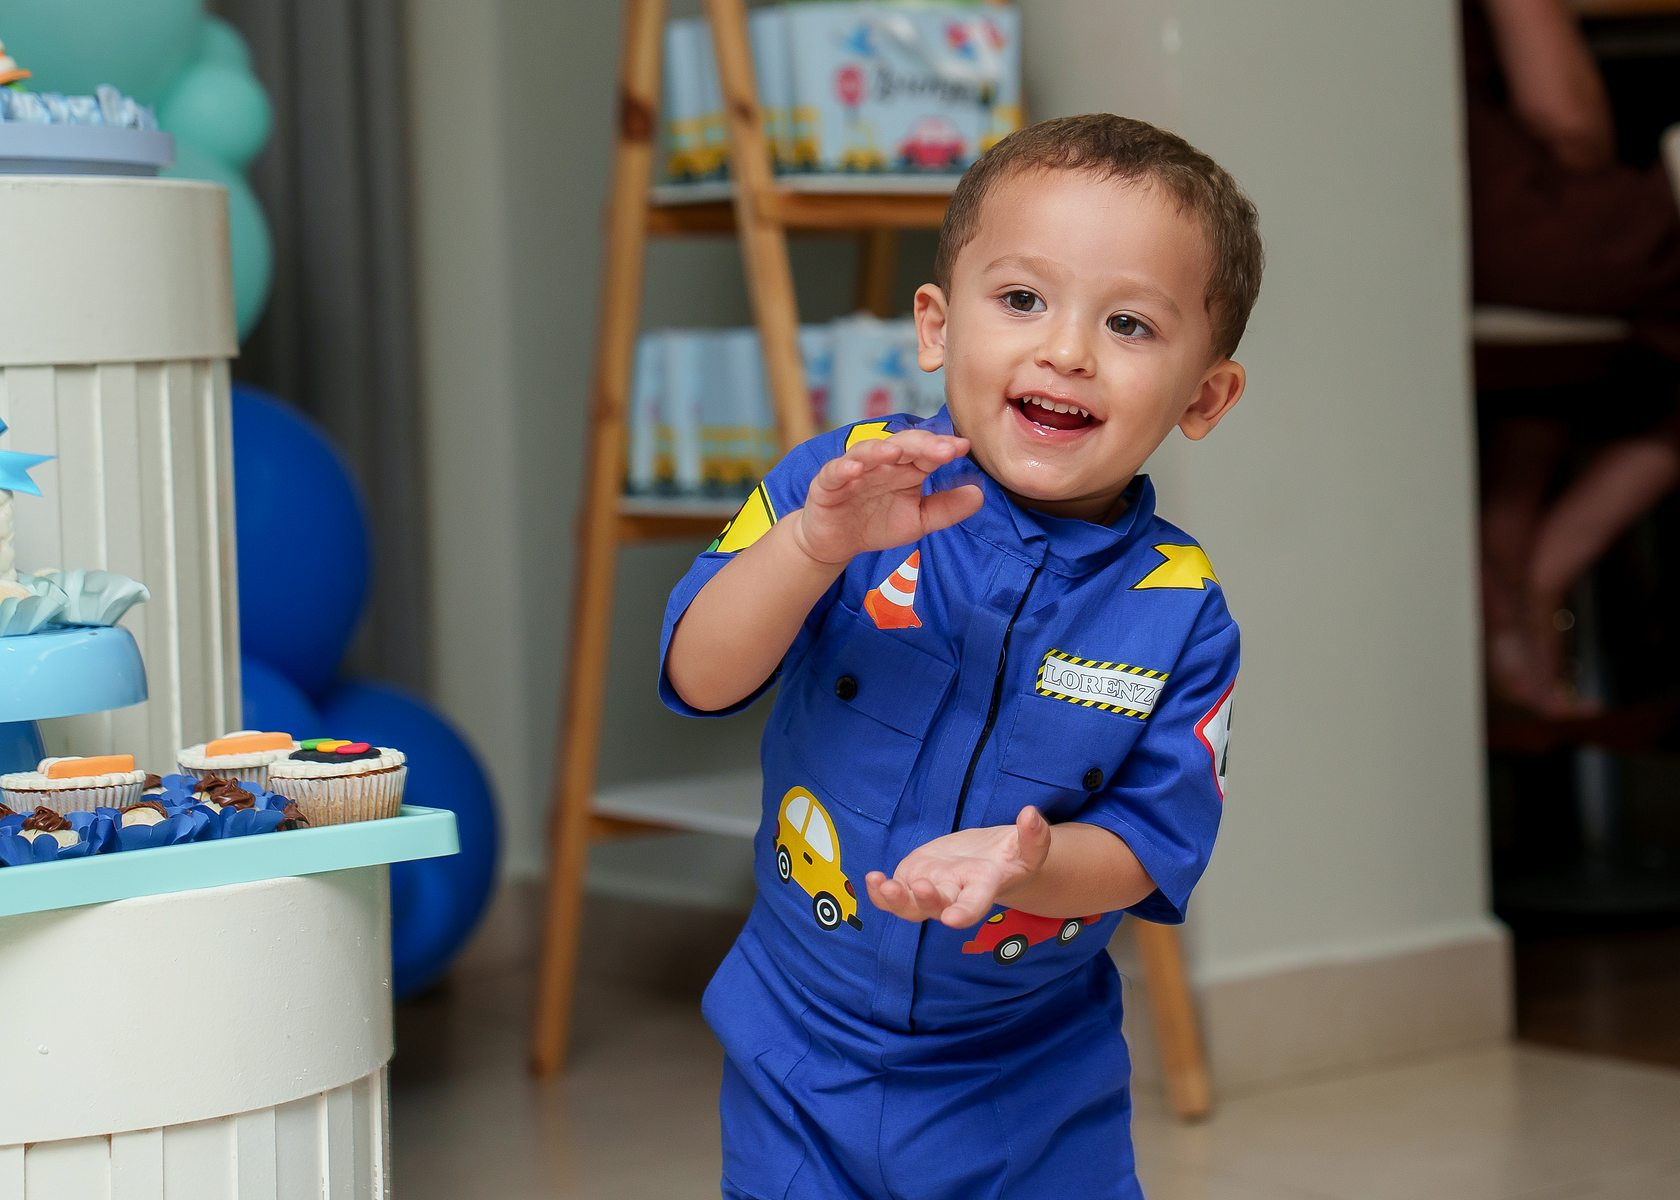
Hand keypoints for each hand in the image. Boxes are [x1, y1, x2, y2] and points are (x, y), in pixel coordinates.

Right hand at [791, 430, 982, 566]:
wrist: (836, 543)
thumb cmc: (876, 524)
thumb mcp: (918, 520)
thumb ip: (947, 508)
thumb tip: (980, 494)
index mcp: (905, 469)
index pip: (927, 452)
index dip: (944, 448)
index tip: (964, 447)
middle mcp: (881, 464)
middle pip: (902, 445)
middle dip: (922, 444)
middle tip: (944, 448)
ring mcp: (854, 471)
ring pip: (867, 452)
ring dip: (881, 449)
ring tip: (896, 450)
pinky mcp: (828, 484)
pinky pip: (835, 472)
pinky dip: (844, 468)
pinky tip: (855, 469)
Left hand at [865, 807, 1052, 927]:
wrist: (988, 863)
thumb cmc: (1011, 857)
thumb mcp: (1029, 847)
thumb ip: (1033, 836)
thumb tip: (1031, 814)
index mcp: (983, 889)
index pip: (975, 904)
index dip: (964, 912)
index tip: (952, 919)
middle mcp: (955, 896)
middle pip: (939, 906)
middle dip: (928, 900)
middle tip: (920, 887)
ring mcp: (931, 892)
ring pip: (910, 906)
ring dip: (894, 900)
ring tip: (882, 883)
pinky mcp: (913, 882)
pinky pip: (892, 895)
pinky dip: (879, 892)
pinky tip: (872, 878)